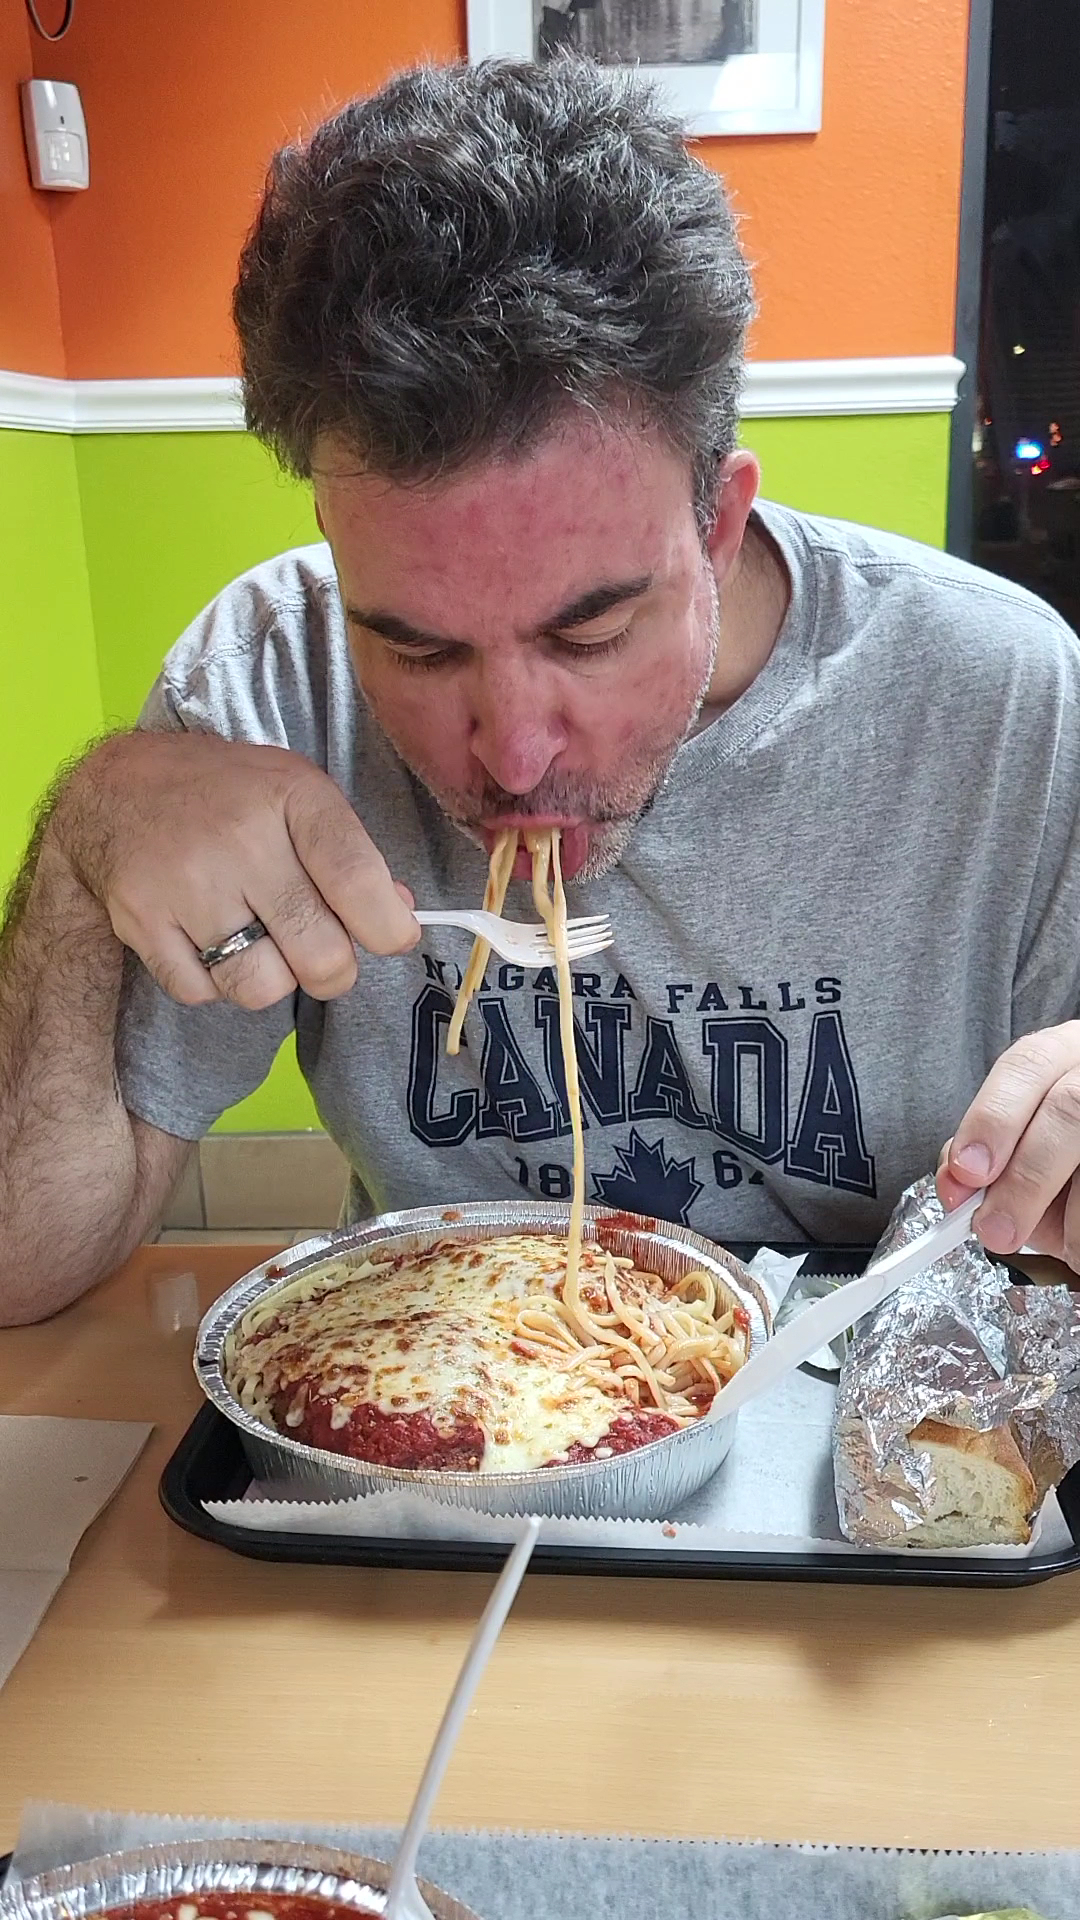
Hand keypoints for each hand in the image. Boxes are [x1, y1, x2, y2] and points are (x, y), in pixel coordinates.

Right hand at [48, 732, 418, 1008]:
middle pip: (319, 955)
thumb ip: (353, 855)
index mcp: (293, 799)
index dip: (389, 928)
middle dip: (334, 970)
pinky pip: (203, 993)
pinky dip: (215, 983)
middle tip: (322, 954)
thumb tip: (399, 915)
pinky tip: (212, 943)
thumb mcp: (299, 795)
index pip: (359, 882)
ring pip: (261, 988)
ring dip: (273, 981)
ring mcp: (187, 885)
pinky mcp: (143, 921)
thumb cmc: (228, 795)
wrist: (118, 788)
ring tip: (263, 946)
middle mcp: (240, 841)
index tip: (392, 937)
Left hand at [937, 1022, 1079, 1269]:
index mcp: (1059, 1055)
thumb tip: (956, 1186)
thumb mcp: (1019, 1141)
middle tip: (997, 1229)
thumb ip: (984, 1155)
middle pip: (1067, 1111)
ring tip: (1066, 1241)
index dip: (993, 1117)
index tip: (968, 1171)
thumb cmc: (1059, 1154)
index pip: (1026, 1066)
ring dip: (1071, 1219)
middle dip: (1025, 1179)